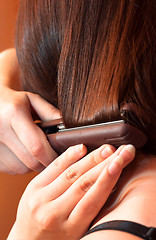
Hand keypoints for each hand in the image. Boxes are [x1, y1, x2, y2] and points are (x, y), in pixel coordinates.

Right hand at [0, 86, 59, 173]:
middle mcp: (0, 131)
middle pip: (30, 161)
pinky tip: (24, 153)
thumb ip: (51, 113)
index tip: (63, 157)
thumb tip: (69, 128)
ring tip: (37, 152)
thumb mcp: (33, 100)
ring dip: (34, 165)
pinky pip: (12, 170)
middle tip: (53, 155)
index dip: (52, 156)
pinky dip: (22, 166)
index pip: (37, 146)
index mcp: (13, 114)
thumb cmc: (15, 101)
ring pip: (22, 169)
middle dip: (46, 163)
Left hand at [7, 144, 134, 239]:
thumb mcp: (78, 230)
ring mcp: (40, 199)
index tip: (119, 163)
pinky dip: (69, 156)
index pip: (92, 200)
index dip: (107, 179)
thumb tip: (109, 183)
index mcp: (69, 229)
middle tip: (120, 151)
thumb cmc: (57, 238)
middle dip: (104, 164)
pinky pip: (53, 167)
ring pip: (71, 173)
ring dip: (91, 159)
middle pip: (83, 183)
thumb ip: (90, 209)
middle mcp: (53, 213)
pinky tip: (81, 148)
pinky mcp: (32, 187)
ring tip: (106, 150)